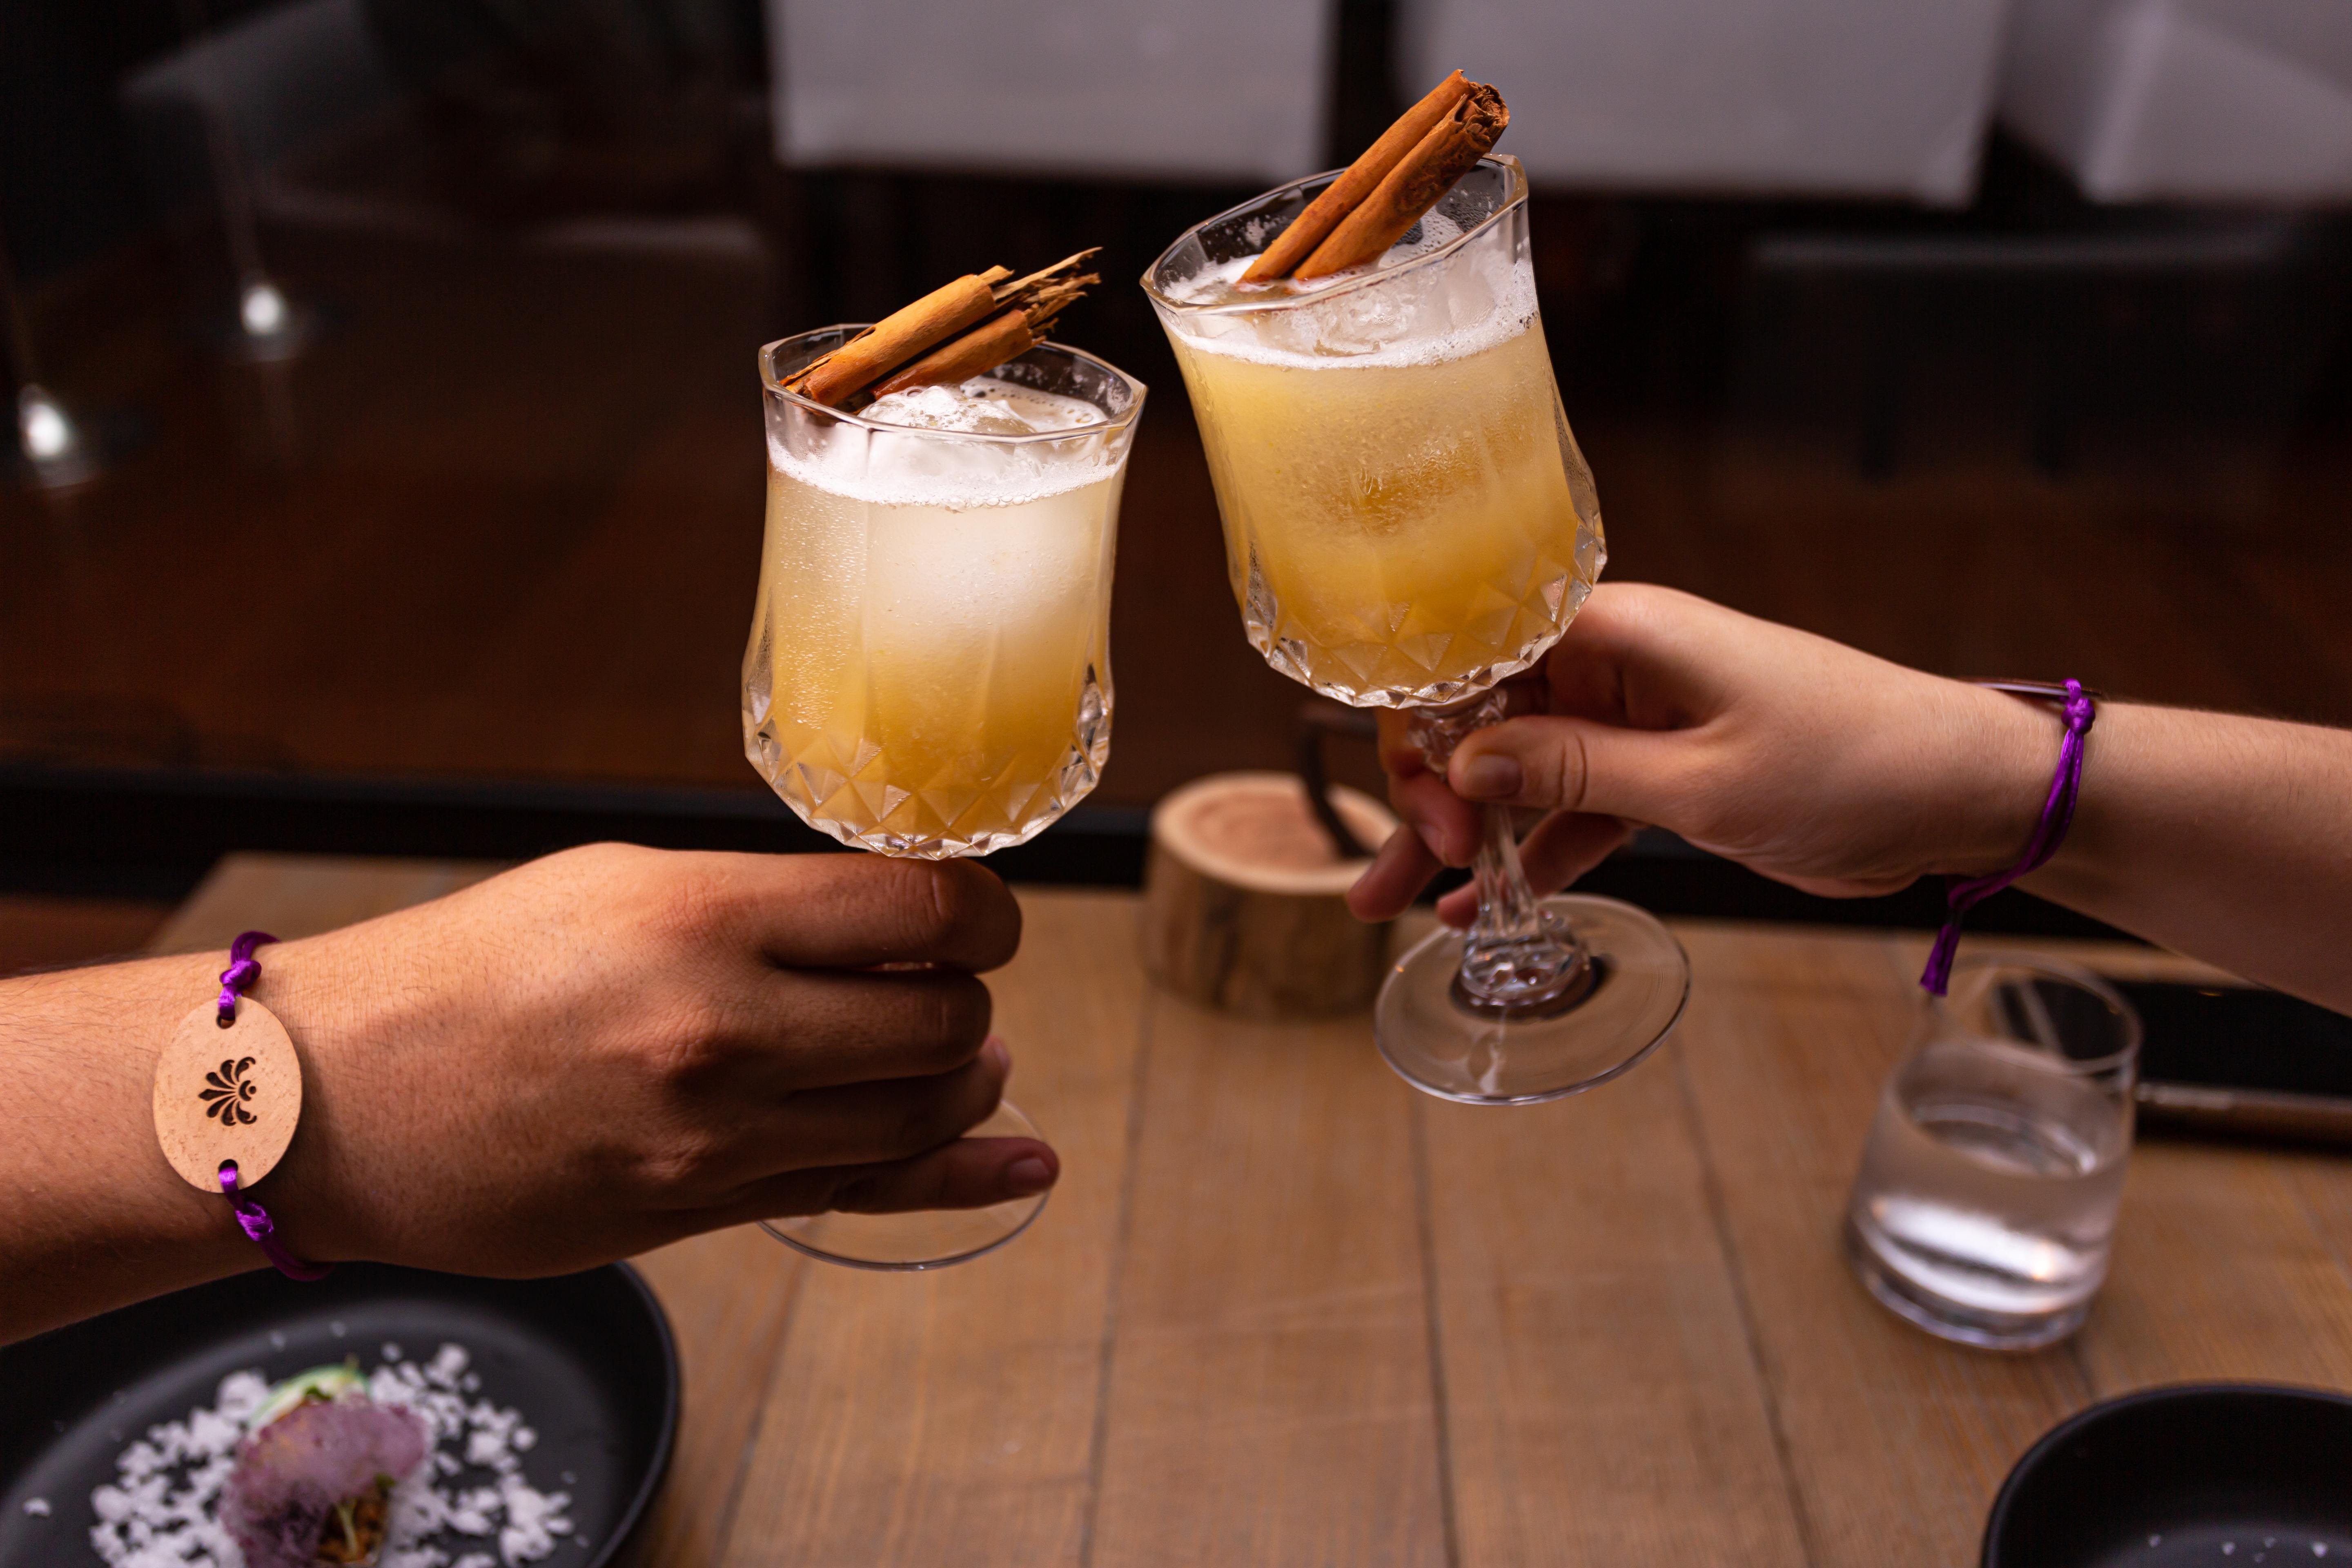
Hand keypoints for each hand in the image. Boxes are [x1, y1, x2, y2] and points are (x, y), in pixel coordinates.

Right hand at [252, 844, 1053, 1274]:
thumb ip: (765, 904)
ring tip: (954, 1058)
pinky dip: (957, 1177)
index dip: (983, 913)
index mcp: (706, 916)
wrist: (338, 1094)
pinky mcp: (695, 1210)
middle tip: (942, 986)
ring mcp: (712, 1135)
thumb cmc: (476, 966)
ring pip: (913, 1113)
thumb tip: (896, 922)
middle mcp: (724, 1028)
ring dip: (958, 1081)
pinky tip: (1021, 1164)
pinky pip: (860, 1194)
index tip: (980, 918)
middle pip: (938, 1019)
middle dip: (964, 999)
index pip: (922, 907)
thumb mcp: (624, 880)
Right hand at [1347, 584, 2056, 926]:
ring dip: (1459, 838)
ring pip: (1515, 776)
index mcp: (1619, 634)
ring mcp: (1636, 722)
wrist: (1962, 793)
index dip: (1427, 727)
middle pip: (1482, 720)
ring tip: (1392, 906)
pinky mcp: (1663, 775)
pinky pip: (1570, 812)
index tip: (1428, 809)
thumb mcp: (1701, 781)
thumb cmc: (1853, 763)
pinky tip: (1481, 905)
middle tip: (1420, 867)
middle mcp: (1615, 668)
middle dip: (1429, 792)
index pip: (1474, 656)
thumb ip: (1572, 772)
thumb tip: (1462, 763)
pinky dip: (1527, 855)